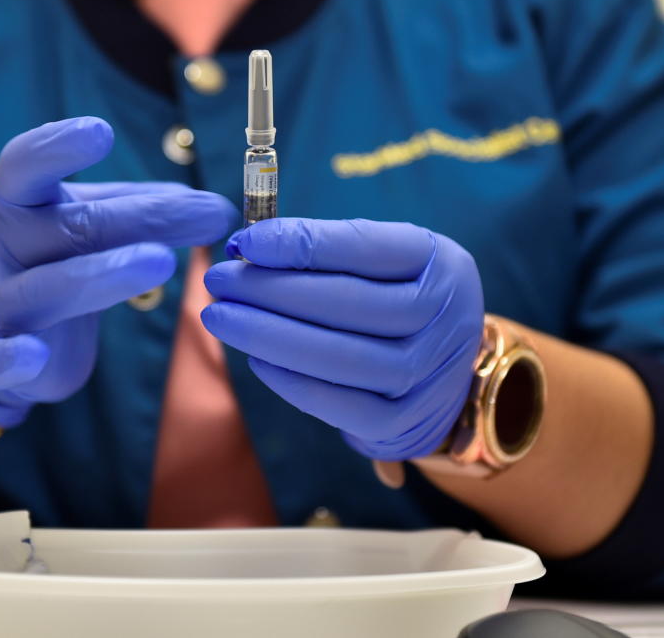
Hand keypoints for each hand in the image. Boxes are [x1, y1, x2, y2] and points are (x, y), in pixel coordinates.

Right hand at [0, 117, 235, 428]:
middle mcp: (6, 243)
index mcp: (20, 200)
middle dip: (139, 219)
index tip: (100, 132)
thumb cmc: (54, 258)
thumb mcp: (91, 223)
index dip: (57, 147)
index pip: (26, 164)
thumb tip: (212, 206)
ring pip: (43, 290)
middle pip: (69, 227)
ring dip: (100, 277)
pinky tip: (32, 355)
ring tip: (160, 263)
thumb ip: (144, 209)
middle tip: (205, 213)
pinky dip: (10, 358)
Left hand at [201, 218, 484, 461]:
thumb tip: (247, 248)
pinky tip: (256, 360)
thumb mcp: (381, 256)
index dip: (300, 244)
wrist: (444, 364)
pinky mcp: (405, 420)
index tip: (245, 242)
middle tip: (218, 281)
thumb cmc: (396, 292)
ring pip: (342, 358)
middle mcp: (443, 316)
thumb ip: (323, 247)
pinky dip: (294, 384)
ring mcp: (428, 373)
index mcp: (437, 261)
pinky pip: (343, 407)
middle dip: (271, 291)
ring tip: (221, 317)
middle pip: (348, 303)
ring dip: (270, 336)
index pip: (364, 248)